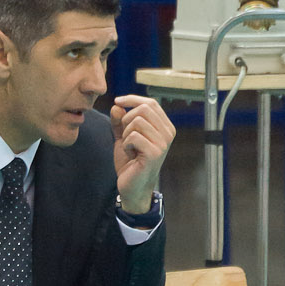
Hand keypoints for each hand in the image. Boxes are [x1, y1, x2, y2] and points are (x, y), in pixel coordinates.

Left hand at [110, 95, 174, 214]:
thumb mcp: (123, 137)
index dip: (132, 99)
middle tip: (125, 136)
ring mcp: (163, 143)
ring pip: (137, 121)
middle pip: (144, 109)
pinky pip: (133, 136)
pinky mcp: (155, 153)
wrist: (132, 186)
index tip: (116, 101)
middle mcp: (168, 133)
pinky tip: (130, 155)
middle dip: (127, 119)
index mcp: (165, 127)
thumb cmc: (130, 162)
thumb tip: (116, 105)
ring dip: (126, 134)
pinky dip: (126, 144)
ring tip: (129, 147)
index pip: (150, 103)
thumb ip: (120, 121)